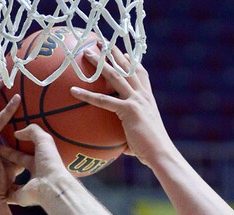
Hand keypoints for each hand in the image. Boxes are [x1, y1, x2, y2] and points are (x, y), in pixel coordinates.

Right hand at [2, 122, 70, 207]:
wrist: (52, 186)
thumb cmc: (49, 162)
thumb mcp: (43, 140)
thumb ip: (32, 131)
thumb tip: (17, 133)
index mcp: (39, 162)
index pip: (22, 155)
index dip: (11, 149)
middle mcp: (34, 176)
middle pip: (15, 167)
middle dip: (4, 161)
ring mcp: (27, 188)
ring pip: (11, 181)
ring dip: (2, 176)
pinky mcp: (21, 198)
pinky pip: (9, 195)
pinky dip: (2, 192)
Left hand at [70, 50, 166, 165]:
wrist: (160, 154)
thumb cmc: (151, 151)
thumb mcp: (141, 138)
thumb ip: (130, 136)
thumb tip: (121, 147)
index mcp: (148, 99)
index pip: (141, 74)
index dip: (132, 62)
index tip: (124, 53)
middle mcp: (143, 95)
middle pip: (127, 67)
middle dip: (113, 52)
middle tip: (100, 42)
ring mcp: (136, 100)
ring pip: (115, 75)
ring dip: (100, 62)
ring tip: (86, 53)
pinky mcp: (128, 110)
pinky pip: (104, 100)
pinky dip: (87, 95)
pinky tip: (73, 91)